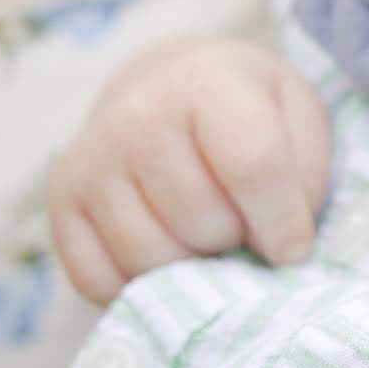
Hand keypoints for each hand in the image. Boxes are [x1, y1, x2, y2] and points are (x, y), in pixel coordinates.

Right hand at [49, 36, 329, 304]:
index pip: (254, 168)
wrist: (167, 83)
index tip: (294, 249)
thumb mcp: (298, 113)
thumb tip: (282, 248)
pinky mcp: (61, 200)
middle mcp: (137, 116)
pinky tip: (166, 247)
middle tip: (241, 219)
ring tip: (206, 229)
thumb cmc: (248, 106)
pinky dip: (141, 285)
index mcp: (208, 82)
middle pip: (204, 222)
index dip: (283, 224)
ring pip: (154, 259)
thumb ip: (306, 172)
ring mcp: (92, 160)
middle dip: (237, 237)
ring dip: (193, 263)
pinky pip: (100, 281)